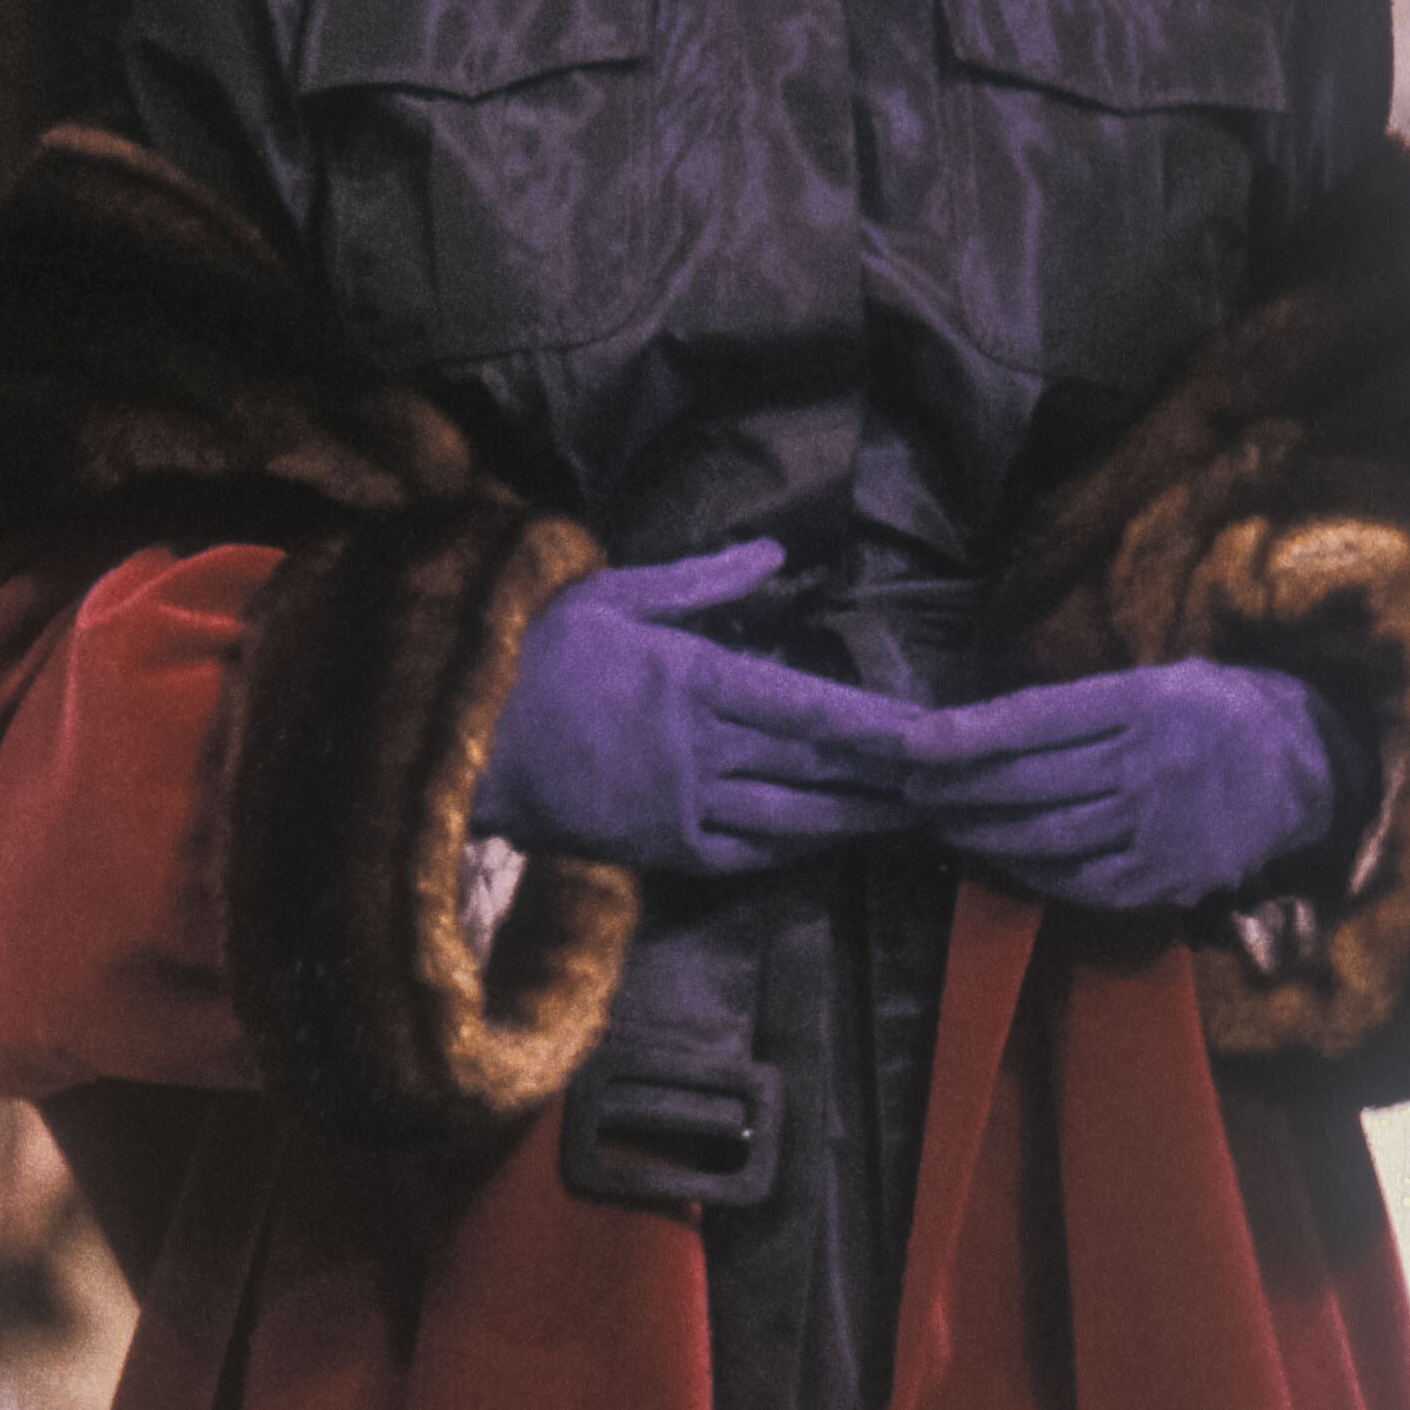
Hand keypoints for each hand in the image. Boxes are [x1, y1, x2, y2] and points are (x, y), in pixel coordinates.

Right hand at [472, 546, 920, 874]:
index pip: (811, 705)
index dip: (879, 724)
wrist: (455, 738)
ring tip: (914, 816)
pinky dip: (796, 849)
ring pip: (792, 819)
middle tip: (955, 782)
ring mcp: (681, 806)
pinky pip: (745, 855)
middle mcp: (699, 749)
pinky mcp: (658, 848)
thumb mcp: (615, 594)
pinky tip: (834, 840)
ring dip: (857, 819)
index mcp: (694, 679)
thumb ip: (702, 580)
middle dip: (889, 778)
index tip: (935, 731)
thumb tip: (774, 553)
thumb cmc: (532, 652)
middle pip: (817, 769)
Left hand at [897, 661, 1370, 914]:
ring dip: (984, 835)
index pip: (1036, 720)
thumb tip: (983, 732)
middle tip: (913, 789)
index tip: (912, 744)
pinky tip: (1003, 858)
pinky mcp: (1164, 878)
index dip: (967, 736)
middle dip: (959, 789)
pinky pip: (1079, 882)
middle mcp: (1147, 764)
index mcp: (1142, 702)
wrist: (1301, 768)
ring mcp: (1157, 828)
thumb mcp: (1155, 682)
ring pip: (1047, 838)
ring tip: (945, 823)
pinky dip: (1032, 872)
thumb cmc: (1211, 715)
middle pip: (1031, 783)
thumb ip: (1080, 708)